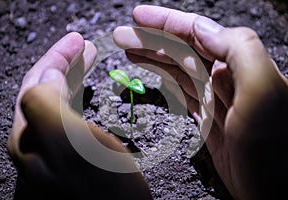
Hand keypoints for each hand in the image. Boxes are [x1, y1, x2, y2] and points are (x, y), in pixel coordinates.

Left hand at [8, 32, 151, 198]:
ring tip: (88, 59)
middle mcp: (36, 142)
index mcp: (31, 136)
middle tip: (85, 46)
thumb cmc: (104, 193)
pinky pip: (69, 114)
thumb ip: (48, 105)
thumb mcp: (73, 146)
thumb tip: (47, 73)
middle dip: (65, 63)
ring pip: (58, 100)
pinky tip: (85, 91)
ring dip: (72, 75)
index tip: (78, 40)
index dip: (57, 57)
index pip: (37, 83)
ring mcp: (53, 149)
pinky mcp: (71, 154)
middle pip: (45, 89)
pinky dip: (78, 94)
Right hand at [113, 5, 287, 198]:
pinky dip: (165, 80)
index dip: (166, 23)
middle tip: (123, 36)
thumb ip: (240, 51)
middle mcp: (227, 78)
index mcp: (239, 66)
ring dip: (153, 58)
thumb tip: (203, 29)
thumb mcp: (264, 92)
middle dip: (151, 40)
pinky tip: (154, 73)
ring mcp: (215, 99)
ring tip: (130, 51)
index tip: (139, 18)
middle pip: (181, 50)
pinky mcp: (208, 118)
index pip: (196, 35)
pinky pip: (182, 91)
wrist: (275, 190)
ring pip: (178, 69)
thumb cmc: (276, 149)